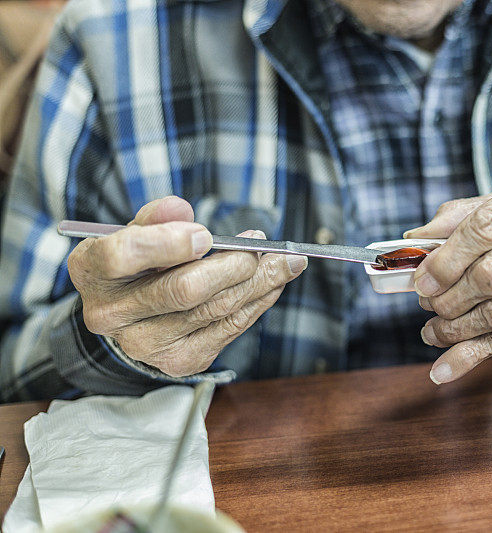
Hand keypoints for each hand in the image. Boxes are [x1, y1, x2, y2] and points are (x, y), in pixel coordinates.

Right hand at [67, 196, 306, 376]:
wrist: (132, 315)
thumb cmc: (138, 263)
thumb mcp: (137, 231)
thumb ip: (157, 217)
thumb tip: (180, 209)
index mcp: (91, 271)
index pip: (123, 256)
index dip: (168, 244)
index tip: (206, 235)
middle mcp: (111, 314)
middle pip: (183, 290)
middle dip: (232, 264)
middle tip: (261, 245)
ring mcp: (145, 344)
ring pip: (216, 310)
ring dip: (260, 281)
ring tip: (286, 260)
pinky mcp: (179, 360)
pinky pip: (230, 328)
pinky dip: (259, 302)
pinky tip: (274, 282)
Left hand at [405, 162, 491, 383]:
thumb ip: (462, 216)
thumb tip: (413, 242)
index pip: (486, 227)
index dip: (446, 259)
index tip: (420, 280)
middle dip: (449, 296)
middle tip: (425, 302)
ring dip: (457, 329)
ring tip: (432, 330)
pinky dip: (475, 354)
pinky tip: (445, 365)